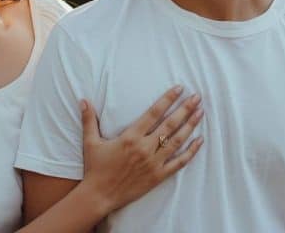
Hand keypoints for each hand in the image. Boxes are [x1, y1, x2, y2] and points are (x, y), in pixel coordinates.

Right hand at [79, 86, 203, 213]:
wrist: (100, 195)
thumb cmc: (95, 168)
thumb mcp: (90, 142)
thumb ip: (89, 120)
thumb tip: (84, 100)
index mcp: (130, 136)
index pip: (154, 113)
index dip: (168, 99)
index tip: (179, 88)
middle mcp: (144, 148)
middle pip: (170, 124)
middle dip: (185, 109)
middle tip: (197, 97)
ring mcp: (153, 162)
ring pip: (177, 141)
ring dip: (190, 125)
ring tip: (201, 112)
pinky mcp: (158, 176)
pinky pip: (179, 162)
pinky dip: (191, 151)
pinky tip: (200, 141)